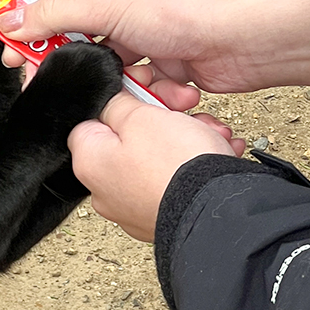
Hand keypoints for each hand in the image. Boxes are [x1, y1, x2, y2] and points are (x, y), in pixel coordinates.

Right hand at [0, 0, 309, 92]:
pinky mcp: (166, 58)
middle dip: (81, 57)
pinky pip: (137, 80)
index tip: (11, 46)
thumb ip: (55, 15)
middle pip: (82, 31)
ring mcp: (150, 27)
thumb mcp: (110, 4)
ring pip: (109, 61)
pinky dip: (150, 88)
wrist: (251, 40)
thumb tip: (13, 21)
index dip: (33, 22)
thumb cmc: (194, 6)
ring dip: (124, 76)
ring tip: (140, 75)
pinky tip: (170, 82)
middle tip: (57, 76)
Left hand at [69, 90, 244, 241]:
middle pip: (130, 137)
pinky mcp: (164, 215)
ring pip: (159, 156)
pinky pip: (177, 179)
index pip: (93, 120)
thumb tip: (114, 101)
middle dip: (163, 117)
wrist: (218, 211)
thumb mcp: (141, 115)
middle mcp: (106, 190)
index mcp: (90, 162)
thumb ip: (118, 103)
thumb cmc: (176, 166)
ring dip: (187, 137)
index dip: (121, 102)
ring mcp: (135, 206)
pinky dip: (197, 163)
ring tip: (210, 132)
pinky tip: (219, 152)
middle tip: (183, 107)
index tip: (143, 94)